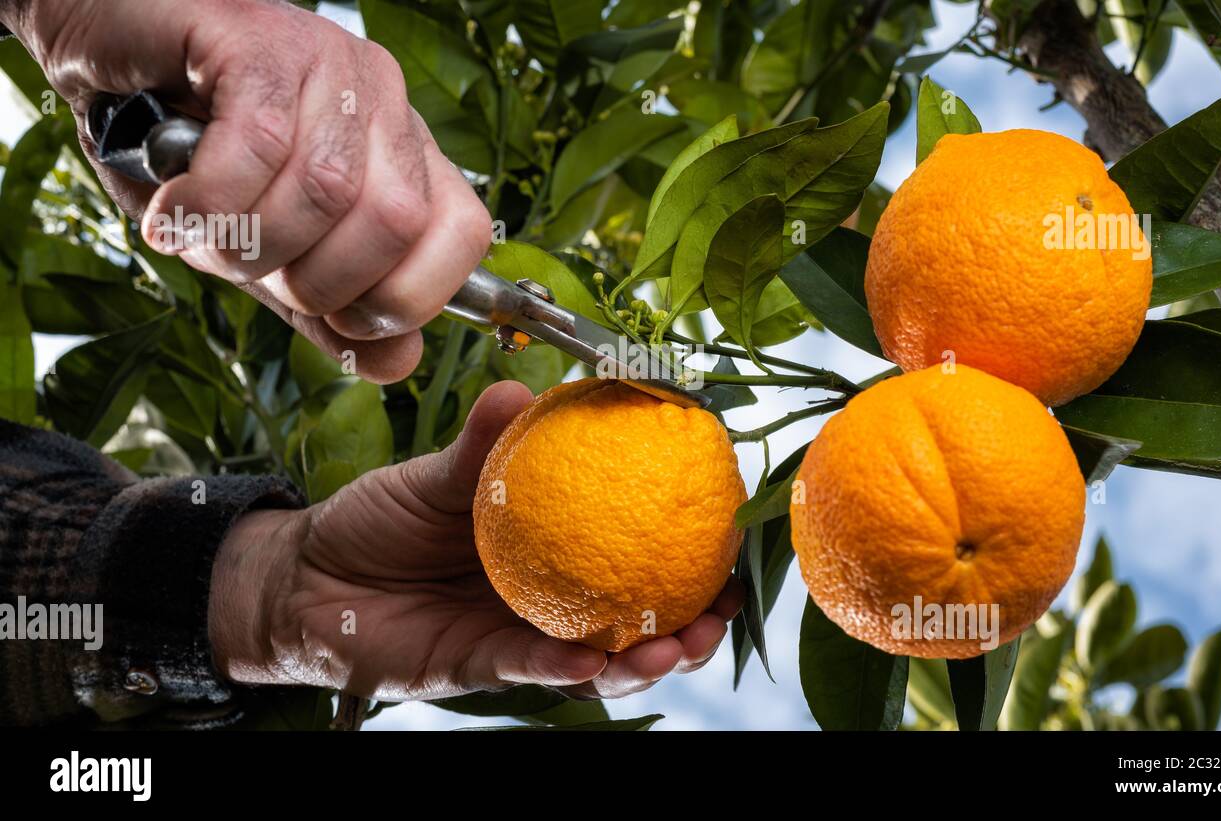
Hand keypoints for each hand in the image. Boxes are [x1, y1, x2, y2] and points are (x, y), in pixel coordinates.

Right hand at [6, 0, 489, 381]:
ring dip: (247, 242)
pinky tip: (172, 209)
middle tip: (250, 265)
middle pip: (396, 223)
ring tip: (200, 231)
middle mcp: (385, 105)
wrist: (108, 52)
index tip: (330, 310)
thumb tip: (398, 364)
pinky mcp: (263, 39)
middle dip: (314, 279)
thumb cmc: (193, 157)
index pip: (463, 236)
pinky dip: (207, 200)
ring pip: (325, 189)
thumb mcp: (271, 251)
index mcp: (405, 158)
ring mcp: (332, 66)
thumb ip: (331, 309)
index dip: (401, 299)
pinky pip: (259, 144)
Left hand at [208, 381, 743, 700]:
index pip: (632, 555)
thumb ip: (480, 445)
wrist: (306, 577)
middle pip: (635, 621)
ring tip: (677, 645)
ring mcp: (516, 638)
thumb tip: (520, 392)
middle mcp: (546, 600)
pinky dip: (562, 668)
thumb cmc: (378, 520)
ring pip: (597, 662)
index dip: (685, 556)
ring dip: (642, 661)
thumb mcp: (436, 476)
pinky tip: (591, 661)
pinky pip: (526, 670)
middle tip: (723, 610)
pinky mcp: (475, 668)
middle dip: (689, 626)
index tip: (729, 540)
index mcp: (551, 549)